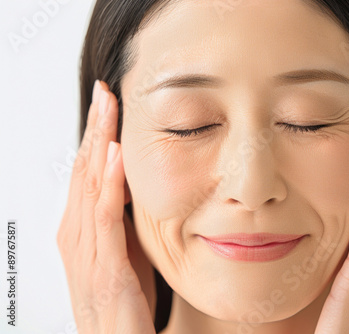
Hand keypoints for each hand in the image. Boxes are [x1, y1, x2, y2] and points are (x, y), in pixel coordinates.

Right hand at [57, 80, 155, 332]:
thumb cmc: (124, 302)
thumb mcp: (125, 251)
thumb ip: (125, 219)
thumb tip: (137, 185)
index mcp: (82, 229)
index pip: (86, 172)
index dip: (96, 136)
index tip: (107, 105)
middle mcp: (76, 234)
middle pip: (83, 169)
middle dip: (95, 128)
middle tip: (104, 92)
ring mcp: (86, 249)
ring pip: (89, 184)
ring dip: (99, 142)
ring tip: (108, 108)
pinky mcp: (103, 265)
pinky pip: (105, 216)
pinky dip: (109, 182)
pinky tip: (116, 155)